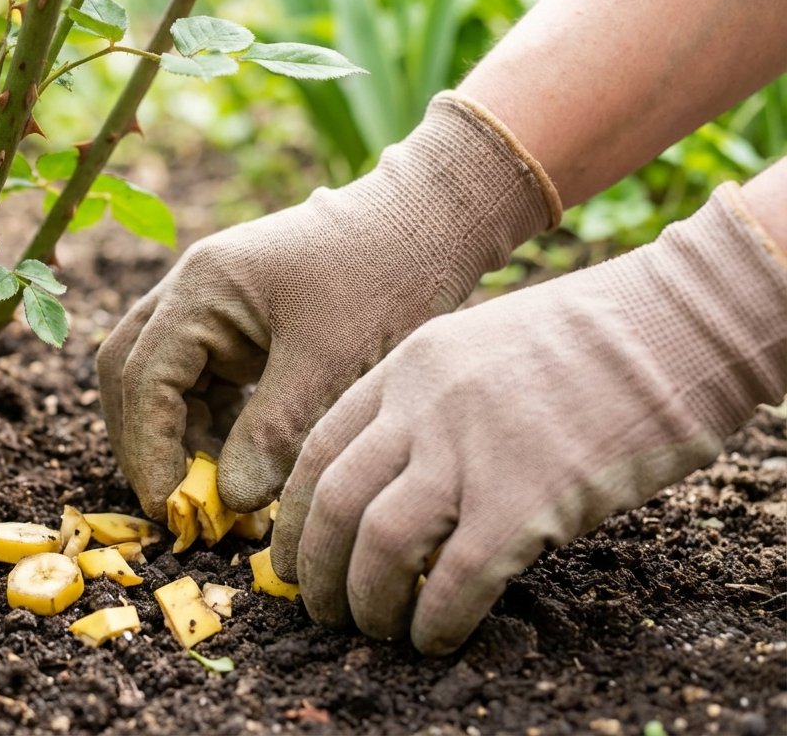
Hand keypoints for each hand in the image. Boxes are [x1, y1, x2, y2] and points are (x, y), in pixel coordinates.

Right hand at [96, 93, 558, 518]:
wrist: (427, 224)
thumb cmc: (385, 278)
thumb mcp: (332, 362)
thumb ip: (274, 431)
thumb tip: (230, 501)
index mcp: (202, 286)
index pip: (144, 378)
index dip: (149, 449)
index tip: (168, 507)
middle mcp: (189, 289)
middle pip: (129, 373)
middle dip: (144, 442)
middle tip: (175, 504)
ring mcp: (208, 304)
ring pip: (159, 379)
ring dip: (175, 436)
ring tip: (212, 492)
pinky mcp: (233, 323)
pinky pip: (196, 380)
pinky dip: (206, 424)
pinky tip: (235, 461)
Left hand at [271, 184, 786, 654]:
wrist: (672, 327)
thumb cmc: (585, 342)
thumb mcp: (475, 345)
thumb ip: (424, 404)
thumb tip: (390, 482)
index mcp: (407, 369)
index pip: (317, 450)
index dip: (293, 514)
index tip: (291, 555)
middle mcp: (424, 408)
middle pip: (334, 501)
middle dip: (315, 567)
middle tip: (319, 607)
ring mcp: (473, 452)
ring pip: (381, 544)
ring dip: (367, 600)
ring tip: (375, 628)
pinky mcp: (527, 499)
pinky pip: (456, 579)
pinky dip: (435, 619)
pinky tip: (436, 636)